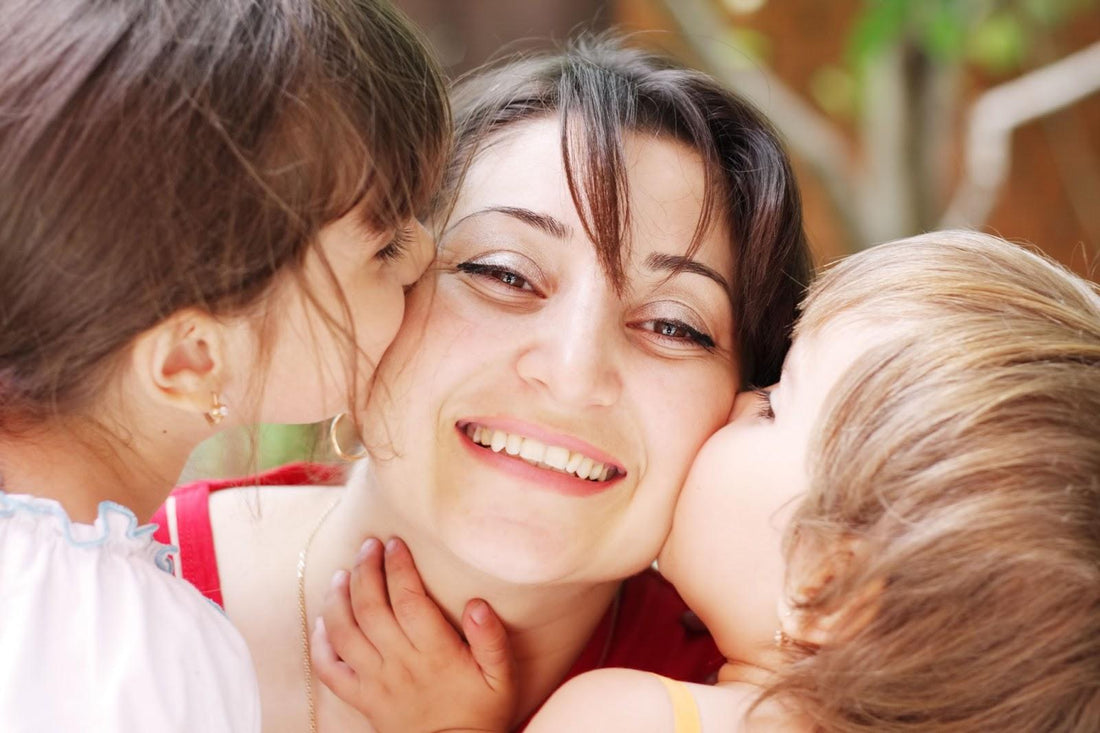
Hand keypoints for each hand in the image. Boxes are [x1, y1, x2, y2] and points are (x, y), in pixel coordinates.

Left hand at [312, 536, 515, 732]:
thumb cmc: (481, 713)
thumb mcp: (502, 677)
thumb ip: (491, 639)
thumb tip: (477, 603)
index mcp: (435, 653)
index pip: (409, 599)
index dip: (398, 566)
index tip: (394, 541)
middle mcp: (400, 664)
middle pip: (371, 608)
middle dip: (366, 570)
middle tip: (368, 545)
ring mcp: (376, 682)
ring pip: (345, 633)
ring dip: (338, 598)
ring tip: (342, 572)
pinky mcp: (362, 698)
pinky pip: (329, 670)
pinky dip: (320, 642)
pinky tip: (323, 620)